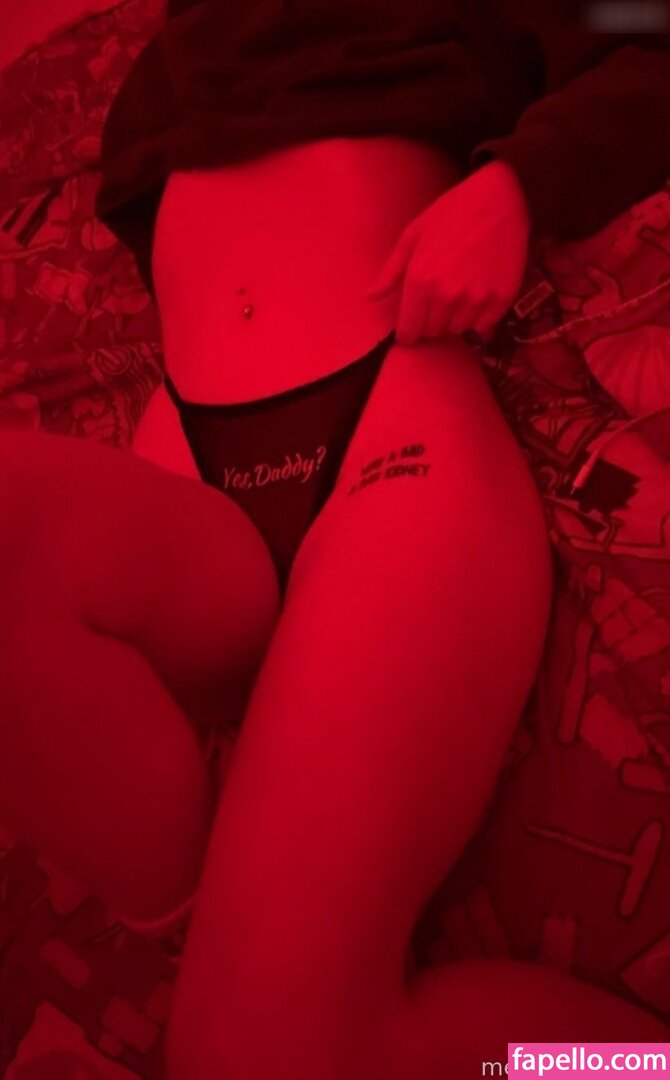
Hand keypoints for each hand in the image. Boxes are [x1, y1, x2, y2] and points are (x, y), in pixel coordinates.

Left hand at [366, 159, 531, 345]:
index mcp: (420, 281)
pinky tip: (479, 294)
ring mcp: (476, 300)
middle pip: (432, 331)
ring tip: (460, 291)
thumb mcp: (413, 236)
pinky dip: (479, 318)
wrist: (499, 198)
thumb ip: (391, 272)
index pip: (409, 332)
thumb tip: (370, 298)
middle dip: (431, 319)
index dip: (408, 331)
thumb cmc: (451, 212)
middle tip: (439, 295)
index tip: (412, 324)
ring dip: (455, 318)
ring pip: (457, 329)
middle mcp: (446, 296)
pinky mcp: (501, 300)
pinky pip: (483, 327)